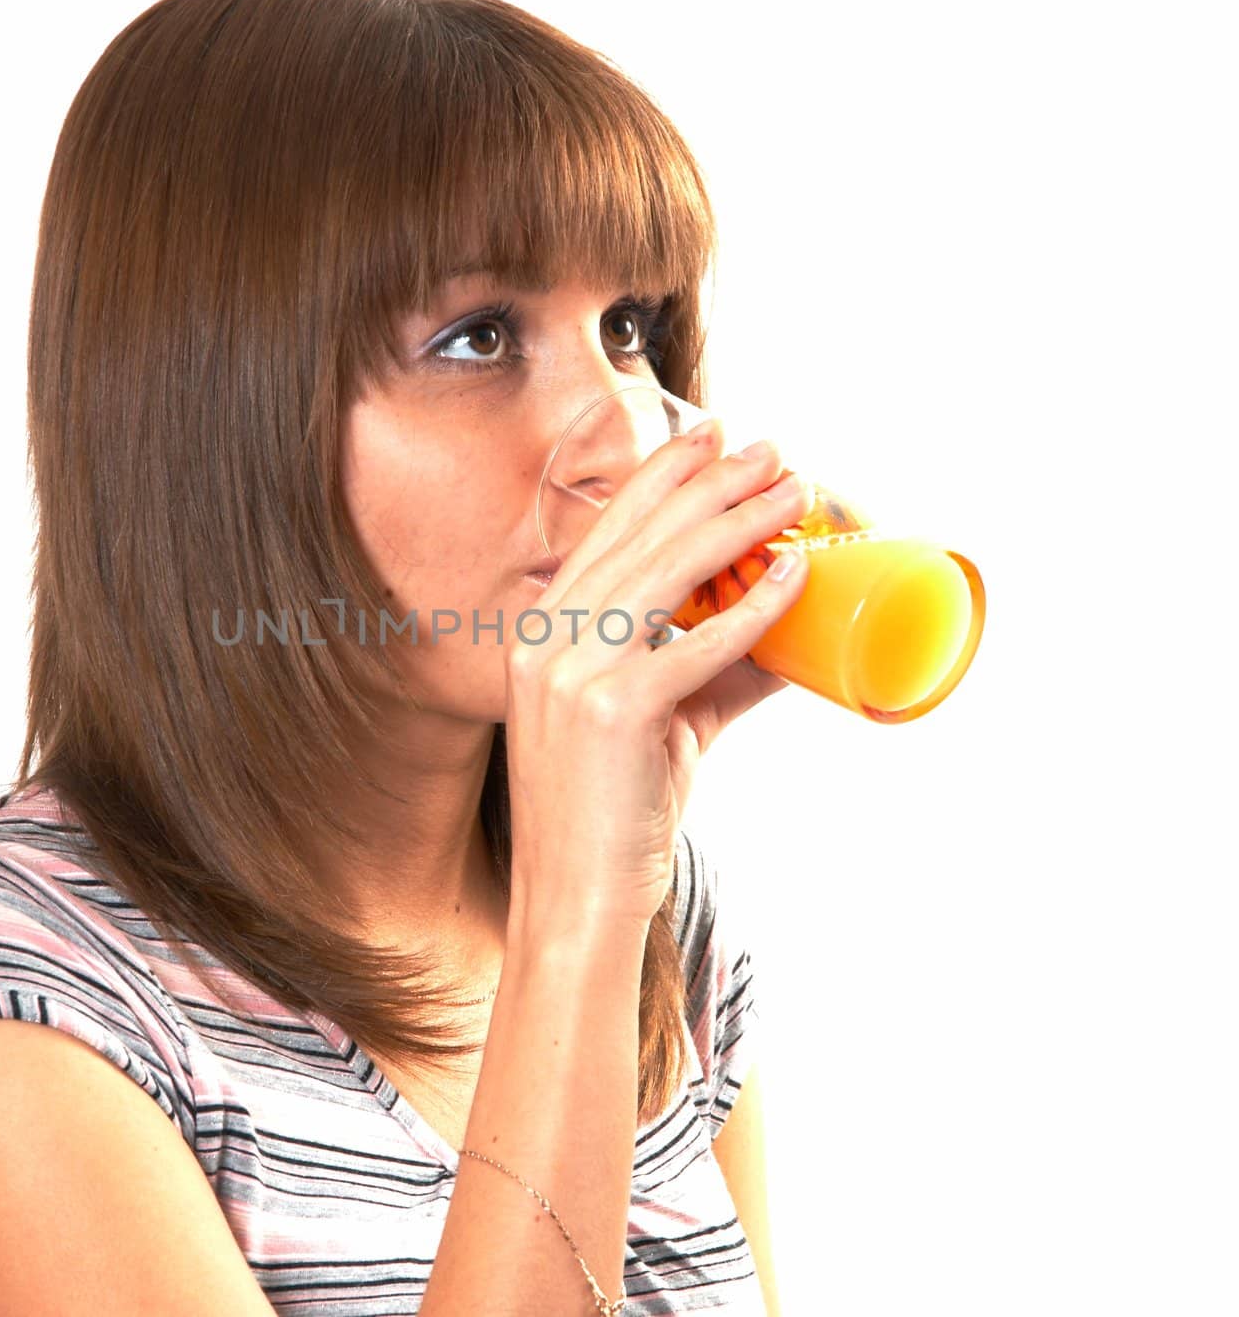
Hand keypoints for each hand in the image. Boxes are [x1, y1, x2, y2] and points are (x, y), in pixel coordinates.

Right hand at [503, 422, 812, 927]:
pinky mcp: (612, 710)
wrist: (573, 898)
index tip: (710, 438)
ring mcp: (571, 673)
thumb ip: (718, 673)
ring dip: (738, 521)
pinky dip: (753, 605)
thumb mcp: (665, 724)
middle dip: (711, 482)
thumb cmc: (612, 813)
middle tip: (771, 450)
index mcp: (541, 634)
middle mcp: (546, 641)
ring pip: (667, 572)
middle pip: (640, 537)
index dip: (662, 478)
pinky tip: (793, 574)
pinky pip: (696, 641)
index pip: (607, 533)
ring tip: (792, 490)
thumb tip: (793, 635)